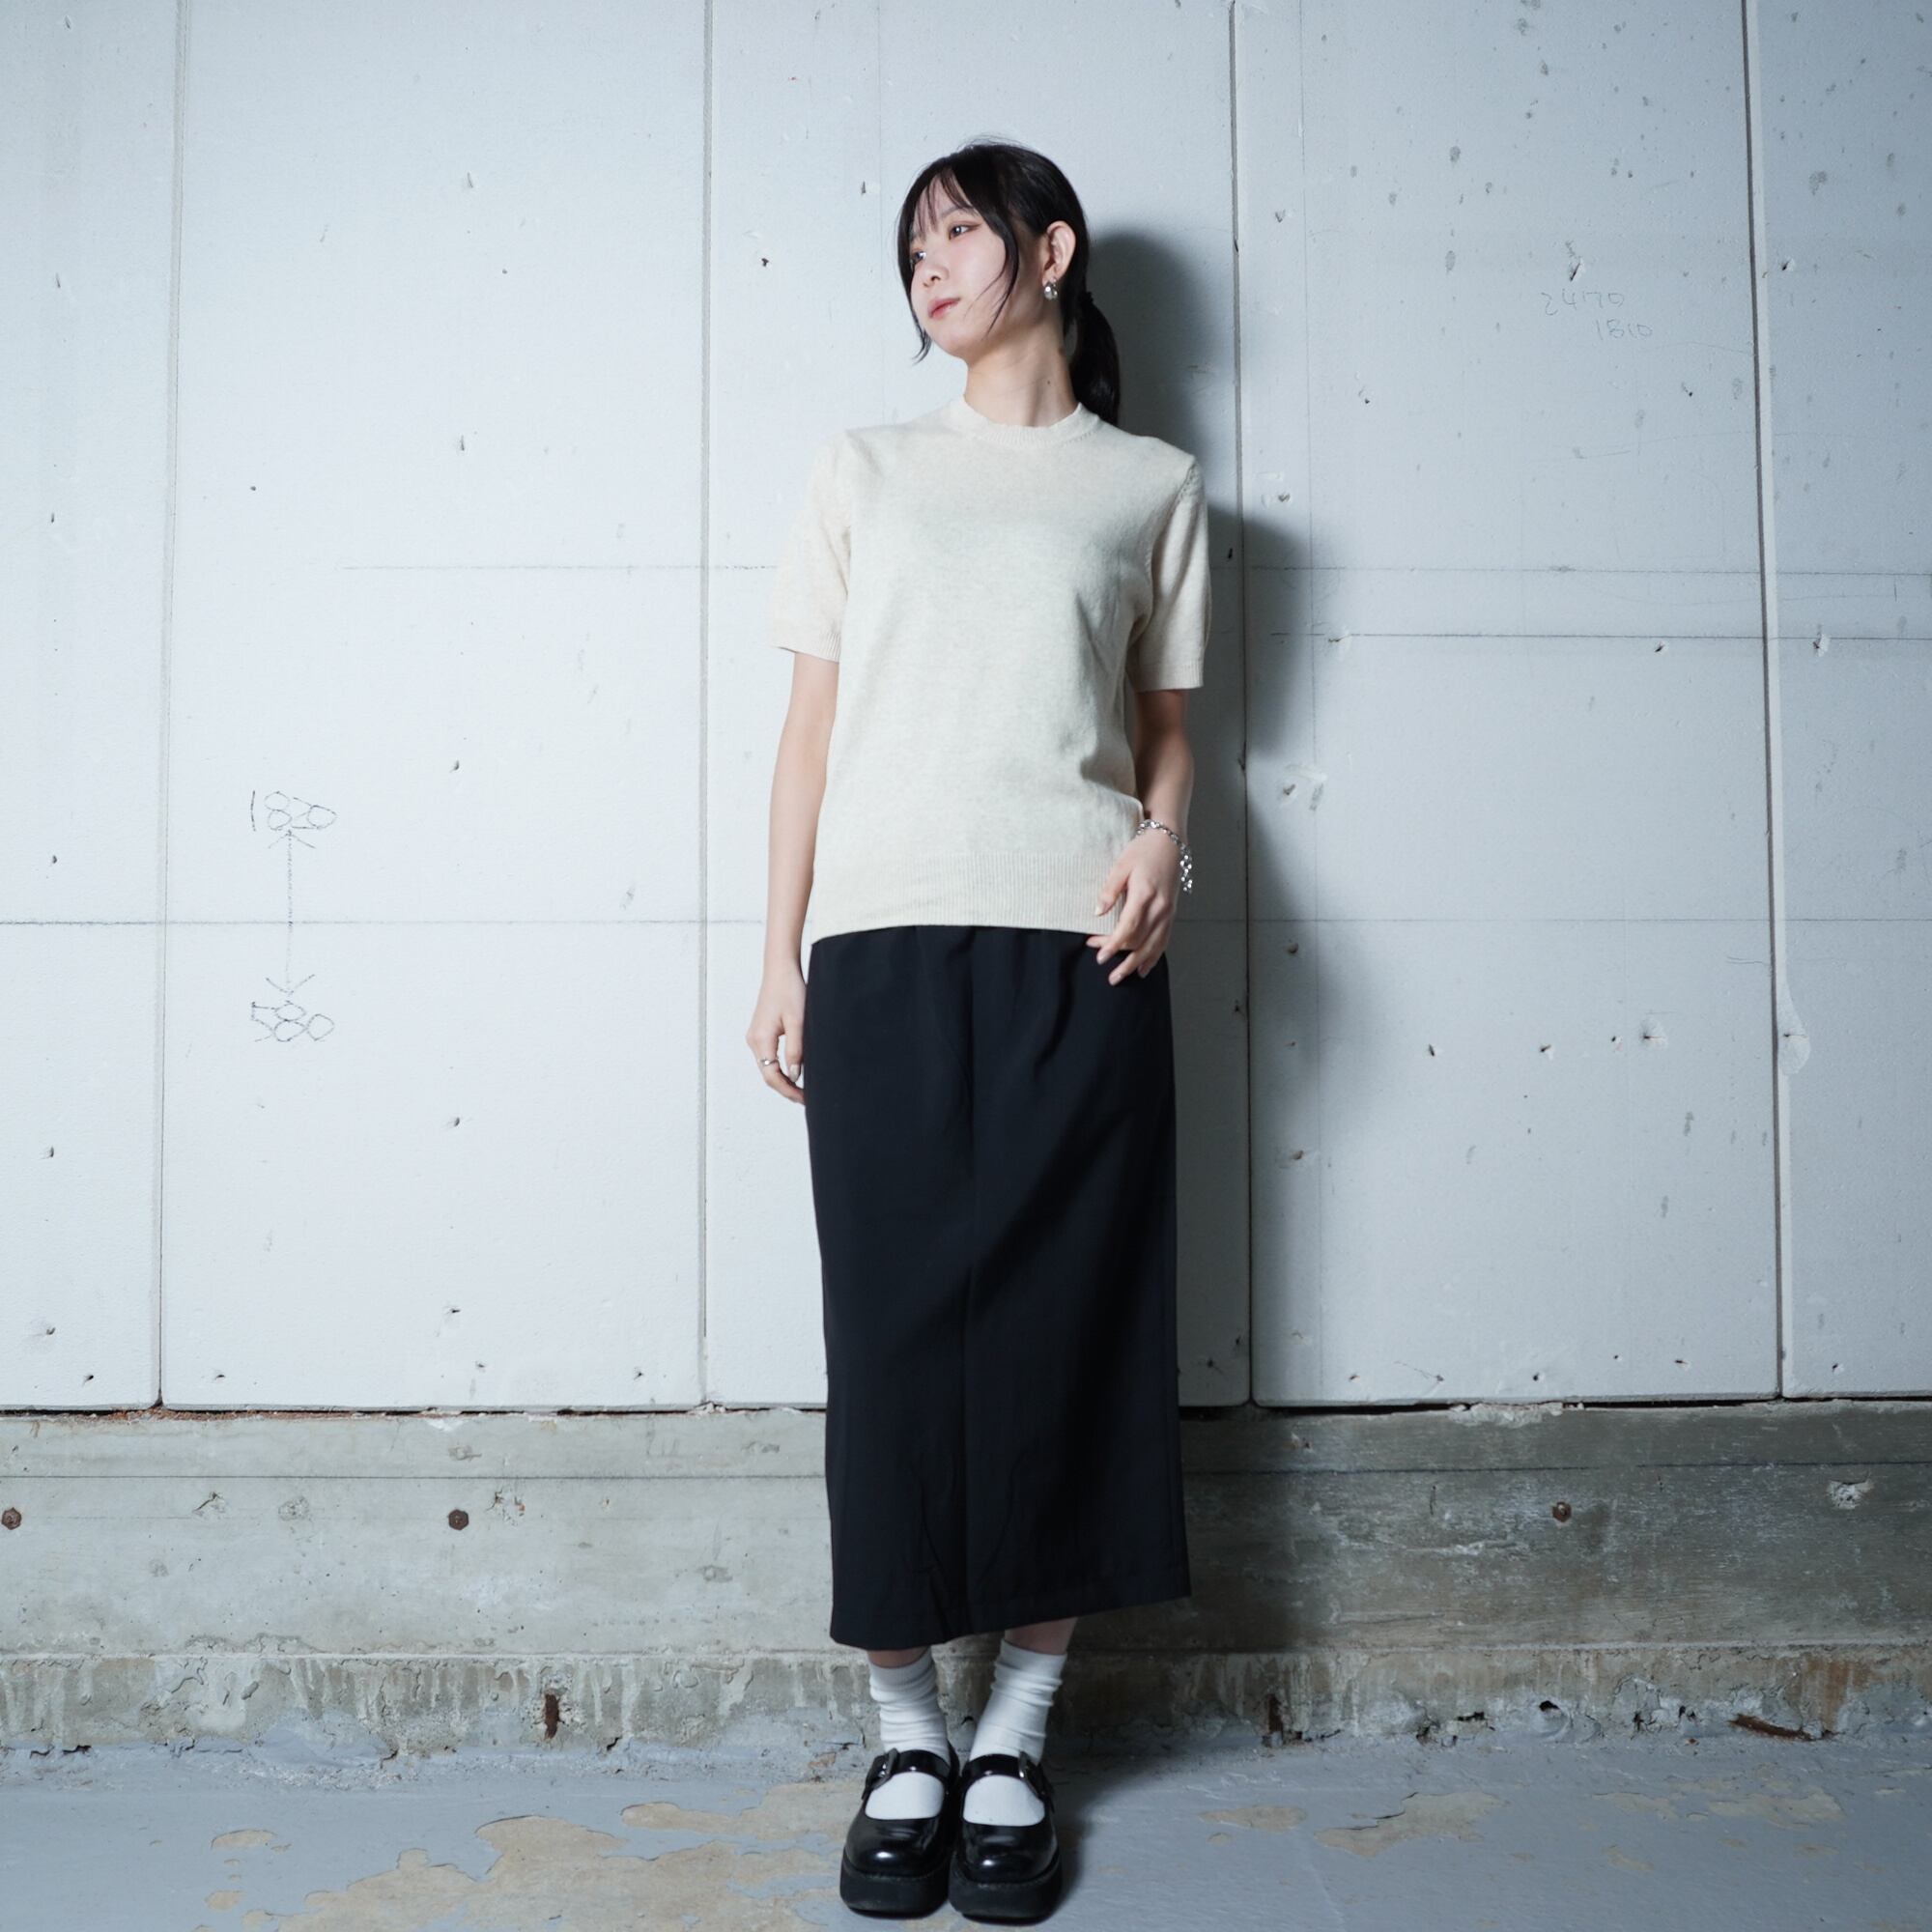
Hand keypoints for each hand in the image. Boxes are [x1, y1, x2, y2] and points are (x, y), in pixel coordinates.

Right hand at [748, 960, 806, 1102]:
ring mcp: (755, 1037)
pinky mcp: (760, 1033)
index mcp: (761, 1040)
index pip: (771, 1076)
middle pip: (768, 1075)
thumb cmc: (790, 991)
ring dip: (783, 1079)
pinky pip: (768, 1058)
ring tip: (802, 1089)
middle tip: (806, 1098)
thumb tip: (794, 1075)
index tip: (804, 1099)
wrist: (780, 970)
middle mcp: (753, 1041)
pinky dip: (780, 1068)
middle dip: (786, 1088)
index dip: (788, 1090)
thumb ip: (796, 1050)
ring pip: (767, 1067)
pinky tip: (794, 1071)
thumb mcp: (798, 1022)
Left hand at [1088, 831, 1179, 981]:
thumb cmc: (1143, 850)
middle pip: (1138, 941)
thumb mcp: (1121, 865)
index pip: (1128, 929)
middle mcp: (1159, 908)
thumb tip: (1097, 912)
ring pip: (1153, 946)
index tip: (1100, 956)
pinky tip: (1143, 968)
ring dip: (1136, 963)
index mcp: (1145, 896)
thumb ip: (1110, 890)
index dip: (1113, 945)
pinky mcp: (1172, 914)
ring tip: (1121, 976)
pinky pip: (1164, 941)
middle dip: (1119, 955)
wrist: (1170, 842)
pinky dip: (1154, 956)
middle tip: (1102, 964)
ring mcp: (1168, 913)